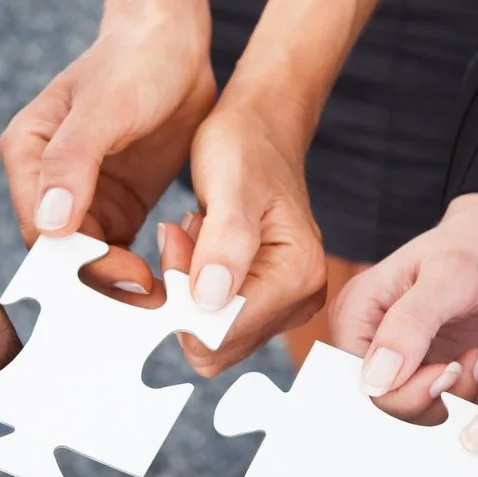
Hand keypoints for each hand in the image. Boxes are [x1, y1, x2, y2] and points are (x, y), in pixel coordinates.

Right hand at [0, 11, 218, 295]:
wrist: (175, 41)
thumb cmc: (134, 61)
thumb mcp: (103, 108)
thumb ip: (71, 162)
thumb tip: (49, 223)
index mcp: (27, 156)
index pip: (42, 232)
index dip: (79, 263)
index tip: (128, 277)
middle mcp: (47, 183)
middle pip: (66, 255)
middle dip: (103, 282)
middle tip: (150, 302)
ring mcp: (83, 198)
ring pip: (93, 261)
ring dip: (123, 285)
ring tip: (162, 301)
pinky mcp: (117, 206)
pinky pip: (121, 253)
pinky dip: (141, 273)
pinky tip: (169, 287)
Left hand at [172, 105, 327, 373]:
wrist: (261, 131)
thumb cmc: (246, 147)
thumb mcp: (231, 183)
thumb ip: (225, 242)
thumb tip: (210, 299)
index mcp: (298, 275)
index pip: (223, 332)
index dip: (183, 300)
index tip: (177, 239)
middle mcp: (300, 299)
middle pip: (217, 345)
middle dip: (185, 298)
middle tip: (184, 236)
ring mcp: (285, 305)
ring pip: (211, 337)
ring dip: (187, 292)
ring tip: (196, 236)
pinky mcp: (268, 303)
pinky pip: (214, 323)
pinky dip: (194, 291)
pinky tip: (202, 249)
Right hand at [330, 194, 477, 396]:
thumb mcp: (450, 276)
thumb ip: (410, 325)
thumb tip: (374, 379)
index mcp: (357, 313)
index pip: (356, 382)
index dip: (399, 393)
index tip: (447, 372)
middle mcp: (369, 341)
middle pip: (383, 406)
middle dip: (434, 398)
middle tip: (470, 365)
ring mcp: (398, 360)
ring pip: (415, 415)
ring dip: (458, 399)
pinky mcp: (426, 373)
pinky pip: (439, 409)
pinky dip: (469, 400)